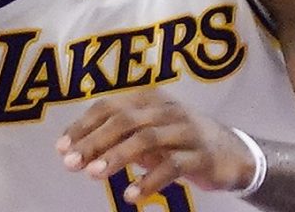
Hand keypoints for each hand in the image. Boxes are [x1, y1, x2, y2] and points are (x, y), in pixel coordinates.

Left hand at [57, 88, 257, 201]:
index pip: (110, 107)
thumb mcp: (149, 134)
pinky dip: (149, 180)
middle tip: (71, 162)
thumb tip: (76, 150)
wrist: (233, 153)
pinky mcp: (200, 156)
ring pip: (146, 138)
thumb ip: (118, 138)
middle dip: (94, 141)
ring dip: (117, 156)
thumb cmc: (180, 141)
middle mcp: (166, 109)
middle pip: (124, 120)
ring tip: (94, 174)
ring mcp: (185, 131)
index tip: (61, 147)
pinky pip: (172, 166)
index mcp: (150, 99)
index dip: (83, 125)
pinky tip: (131, 195)